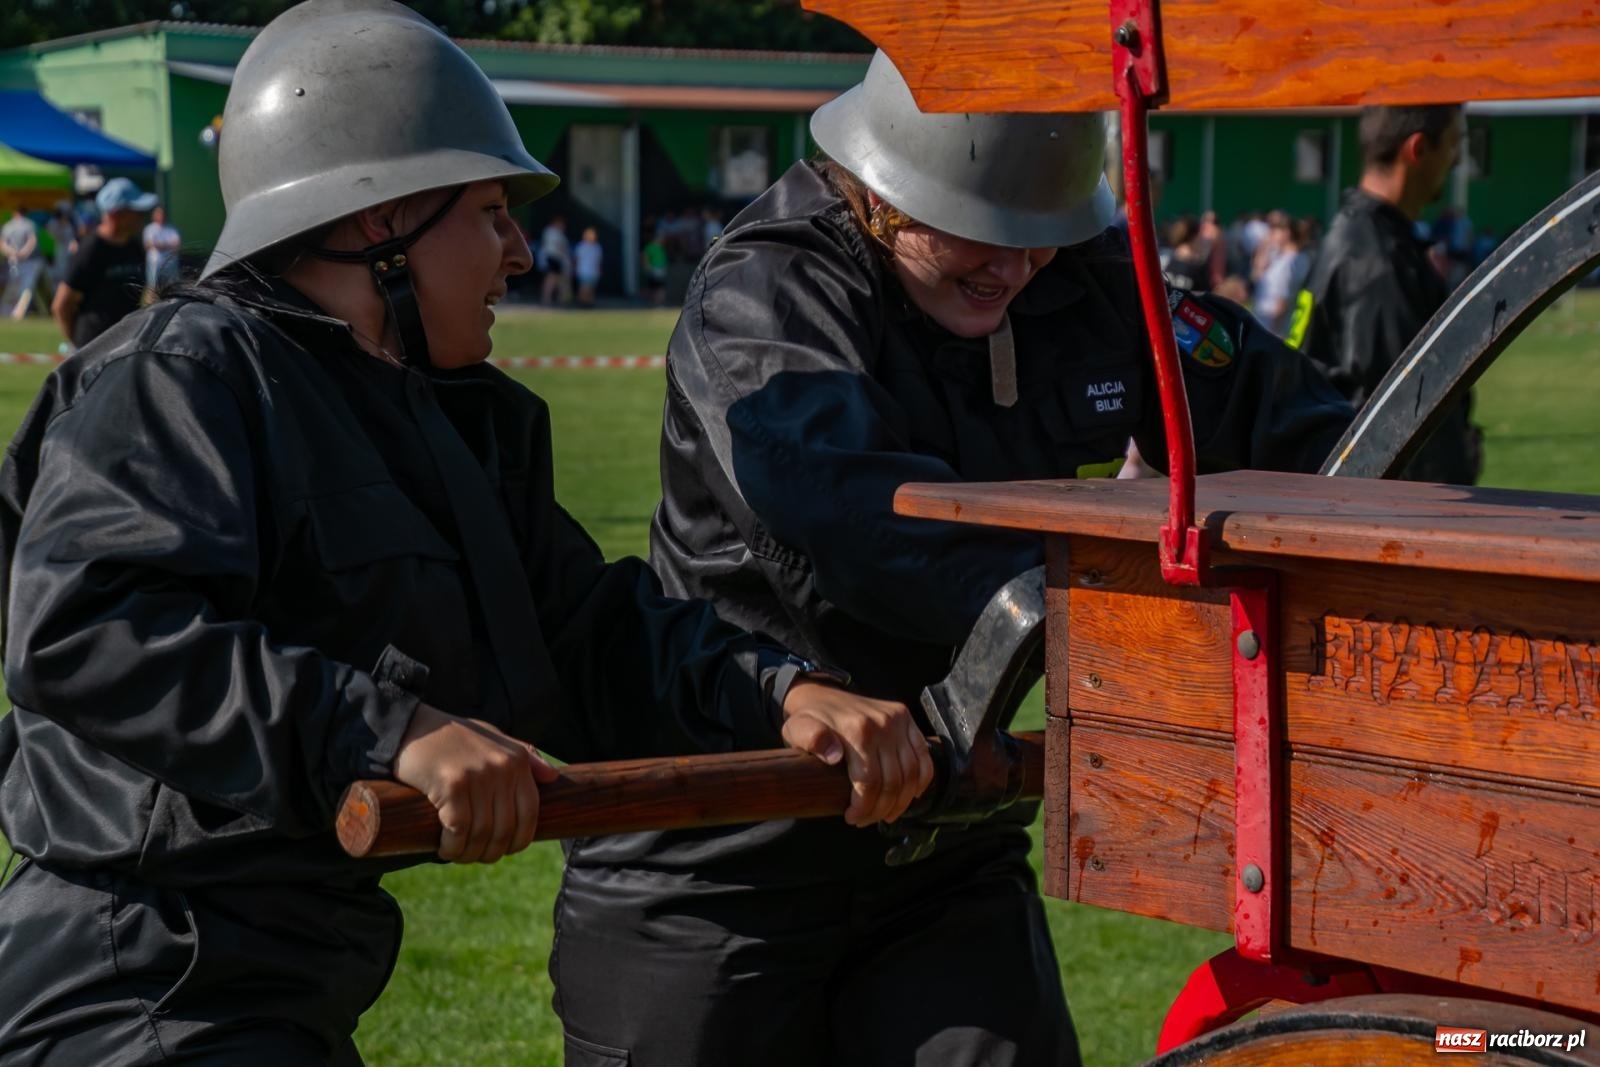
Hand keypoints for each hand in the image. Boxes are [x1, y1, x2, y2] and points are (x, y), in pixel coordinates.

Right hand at [393, 703, 558, 862]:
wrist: (413, 725)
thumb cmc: (454, 736)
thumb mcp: (495, 739)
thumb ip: (524, 756)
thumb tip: (552, 776)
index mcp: (517, 761)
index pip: (530, 814)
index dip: (519, 840)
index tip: (503, 850)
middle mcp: (502, 768)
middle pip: (505, 829)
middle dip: (490, 852)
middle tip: (474, 855)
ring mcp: (478, 776)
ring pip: (481, 833)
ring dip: (468, 854)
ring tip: (457, 854)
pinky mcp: (451, 785)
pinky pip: (458, 830)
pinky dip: (452, 847)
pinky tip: (445, 848)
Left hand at [780, 680, 933, 826]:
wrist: (821, 694)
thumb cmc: (809, 720)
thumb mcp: (798, 729)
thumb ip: (811, 740)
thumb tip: (835, 756)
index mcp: (857, 729)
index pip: (869, 782)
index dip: (863, 807)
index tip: (852, 818)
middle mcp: (883, 723)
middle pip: (892, 781)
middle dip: (880, 809)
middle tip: (867, 820)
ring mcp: (898, 719)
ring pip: (911, 774)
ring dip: (901, 802)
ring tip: (885, 814)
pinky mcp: (906, 718)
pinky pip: (924, 757)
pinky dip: (921, 781)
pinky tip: (911, 795)